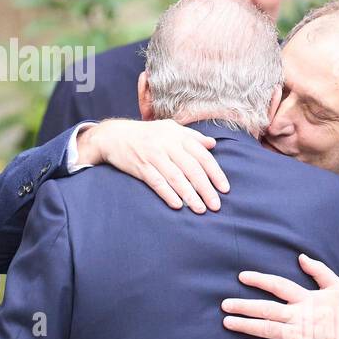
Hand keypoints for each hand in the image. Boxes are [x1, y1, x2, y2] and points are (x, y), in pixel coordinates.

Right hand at [76, 119, 228, 212]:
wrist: (114, 135)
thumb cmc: (146, 134)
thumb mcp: (170, 129)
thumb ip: (192, 136)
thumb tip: (212, 144)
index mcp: (178, 135)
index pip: (202, 155)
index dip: (215, 173)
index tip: (225, 188)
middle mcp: (167, 144)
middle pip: (191, 168)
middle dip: (205, 188)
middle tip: (215, 205)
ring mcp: (153, 155)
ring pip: (175, 177)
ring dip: (189, 195)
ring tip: (200, 209)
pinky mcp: (140, 166)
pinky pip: (156, 182)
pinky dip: (168, 193)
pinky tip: (178, 205)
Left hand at [221, 254, 338, 338]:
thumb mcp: (336, 287)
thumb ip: (319, 270)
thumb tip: (301, 256)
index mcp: (307, 299)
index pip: (279, 285)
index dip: (260, 280)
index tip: (242, 277)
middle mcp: (300, 317)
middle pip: (266, 309)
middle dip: (243, 306)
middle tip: (225, 304)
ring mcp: (298, 336)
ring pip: (267, 329)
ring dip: (245, 326)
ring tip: (227, 322)